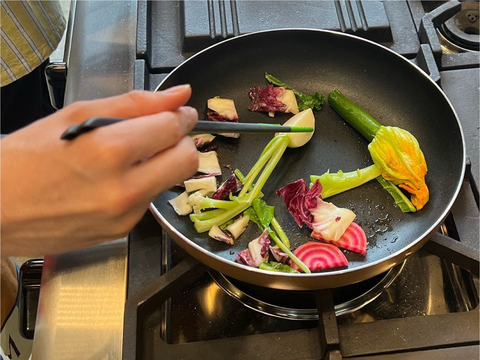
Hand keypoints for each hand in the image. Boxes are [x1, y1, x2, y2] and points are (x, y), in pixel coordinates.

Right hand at [1, 85, 197, 256]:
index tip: (178, 112)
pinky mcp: (122, 231)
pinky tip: (114, 180)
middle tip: (162, 134)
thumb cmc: (26, 158)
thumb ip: (135, 104)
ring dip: (161, 163)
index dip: (180, 115)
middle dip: (181, 142)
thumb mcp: (77, 116)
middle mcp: (123, 188)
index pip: (173, 128)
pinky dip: (142, 185)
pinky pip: (149, 201)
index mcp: (110, 150)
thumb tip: (179, 94)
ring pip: (170, 181)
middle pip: (187, 161)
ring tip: (127, 157)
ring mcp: (124, 215)